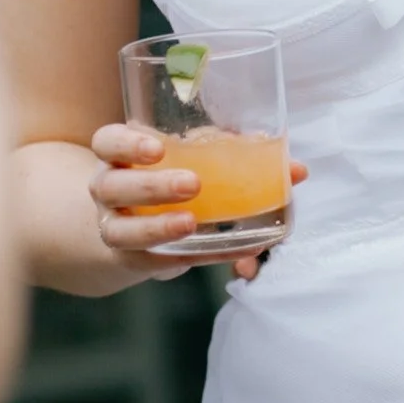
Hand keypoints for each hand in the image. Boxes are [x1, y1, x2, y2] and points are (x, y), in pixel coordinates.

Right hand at [85, 124, 309, 280]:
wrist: (134, 220)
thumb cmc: (173, 175)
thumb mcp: (196, 156)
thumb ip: (239, 155)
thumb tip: (296, 170)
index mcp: (120, 155)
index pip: (107, 141)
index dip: (126, 143)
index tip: (157, 147)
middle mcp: (109, 189)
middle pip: (112, 185)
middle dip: (151, 186)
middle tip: (192, 184)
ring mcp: (115, 226)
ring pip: (121, 230)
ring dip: (157, 228)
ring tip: (191, 223)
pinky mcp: (134, 258)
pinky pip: (157, 261)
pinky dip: (197, 257)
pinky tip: (230, 254)